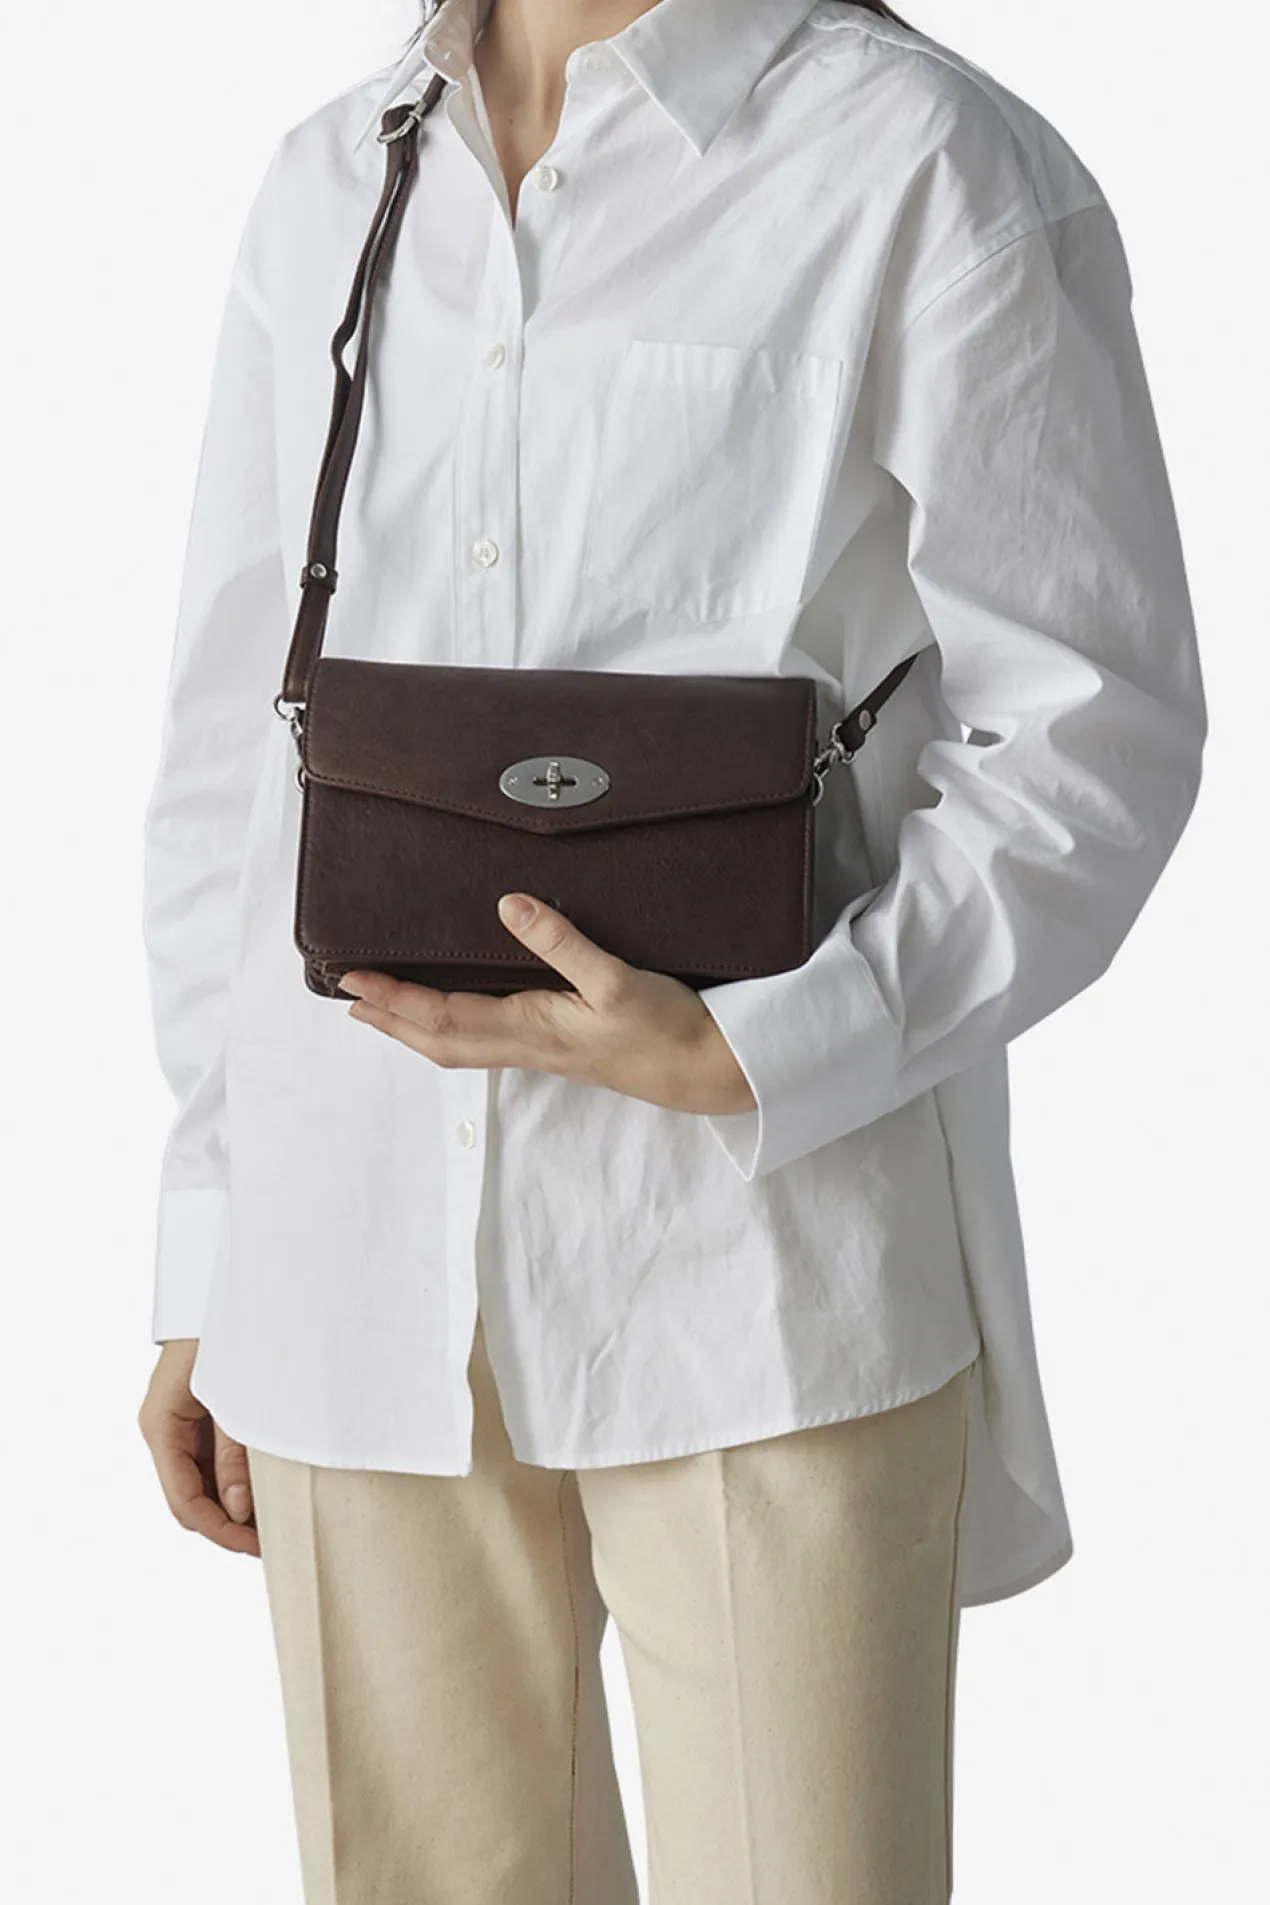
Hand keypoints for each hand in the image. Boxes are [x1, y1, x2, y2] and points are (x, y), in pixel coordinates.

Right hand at [138, 1341, 259, 1555]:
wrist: (234, 1287)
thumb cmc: (227, 1331)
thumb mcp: (234, 1394)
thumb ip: (234, 1452)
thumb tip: (237, 1510)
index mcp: (161, 1425)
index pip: (184, 1500)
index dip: (219, 1530)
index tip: (257, 1547)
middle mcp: (165, 1428)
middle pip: (189, 1496)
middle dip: (226, 1523)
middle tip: (272, 1540)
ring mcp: (180, 1422)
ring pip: (201, 1481)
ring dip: (232, 1503)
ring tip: (274, 1519)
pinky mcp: (199, 1414)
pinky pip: (212, 1458)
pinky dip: (235, 1477)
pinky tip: (265, 1488)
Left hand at [336, 893, 757, 1117]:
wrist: (706, 1072)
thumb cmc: (666, 1029)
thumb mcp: (616, 979)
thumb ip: (562, 942)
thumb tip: (509, 904)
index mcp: (533, 1027)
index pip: (444, 1015)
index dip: (394, 999)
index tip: (352, 979)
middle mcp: (528, 1045)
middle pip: (440, 1040)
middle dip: (391, 1021)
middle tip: (349, 999)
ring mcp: (543, 1051)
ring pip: (460, 1046)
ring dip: (416, 1029)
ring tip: (385, 1009)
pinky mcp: (560, 1049)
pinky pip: (487, 1043)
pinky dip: (454, 1030)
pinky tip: (457, 1016)